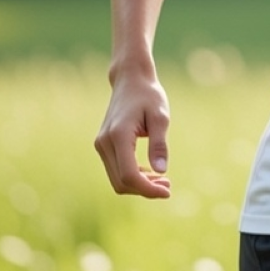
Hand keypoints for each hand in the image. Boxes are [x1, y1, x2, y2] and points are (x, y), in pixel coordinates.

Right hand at [94, 69, 172, 198]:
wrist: (130, 80)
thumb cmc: (148, 95)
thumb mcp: (160, 117)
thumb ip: (159, 144)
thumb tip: (161, 171)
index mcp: (118, 135)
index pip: (129, 175)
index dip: (148, 188)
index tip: (168, 191)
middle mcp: (105, 142)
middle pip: (121, 182)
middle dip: (145, 189)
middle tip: (168, 185)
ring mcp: (101, 144)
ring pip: (117, 179)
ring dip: (138, 185)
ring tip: (163, 180)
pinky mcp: (103, 145)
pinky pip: (115, 170)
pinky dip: (132, 176)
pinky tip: (150, 172)